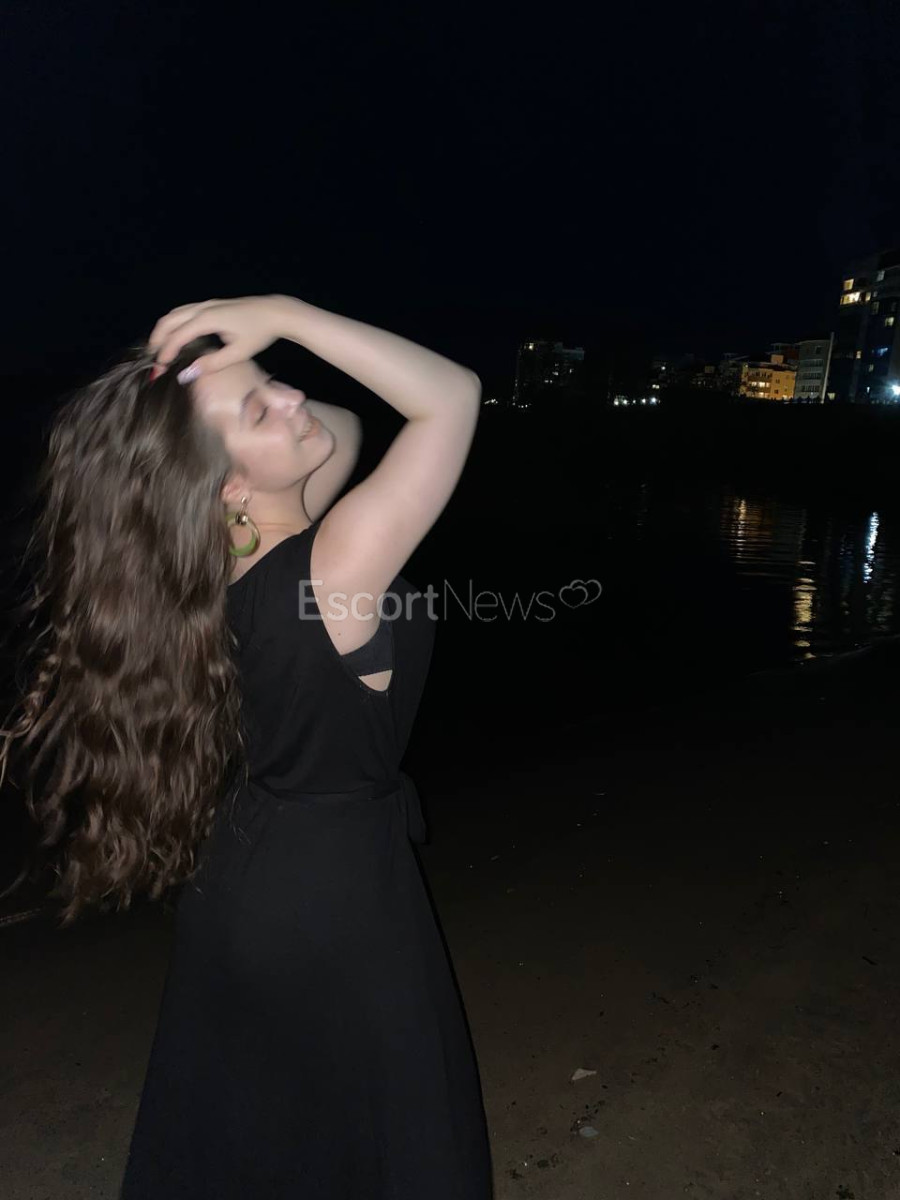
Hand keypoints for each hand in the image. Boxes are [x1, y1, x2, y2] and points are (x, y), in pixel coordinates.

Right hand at [147, 294, 295, 377]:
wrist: (274, 312)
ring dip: (163, 331)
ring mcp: (205, 304)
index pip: (177, 336)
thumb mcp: (238, 354)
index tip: (159, 369)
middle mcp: (202, 308)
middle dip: (157, 341)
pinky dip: (173, 325)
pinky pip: (183, 312)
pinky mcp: (210, 305)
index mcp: (208, 319)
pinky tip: (174, 338)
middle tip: (153, 361)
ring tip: (159, 350)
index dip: (166, 353)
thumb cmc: (259, 333)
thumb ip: (212, 364)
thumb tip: (187, 374)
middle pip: (168, 321)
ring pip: (174, 314)